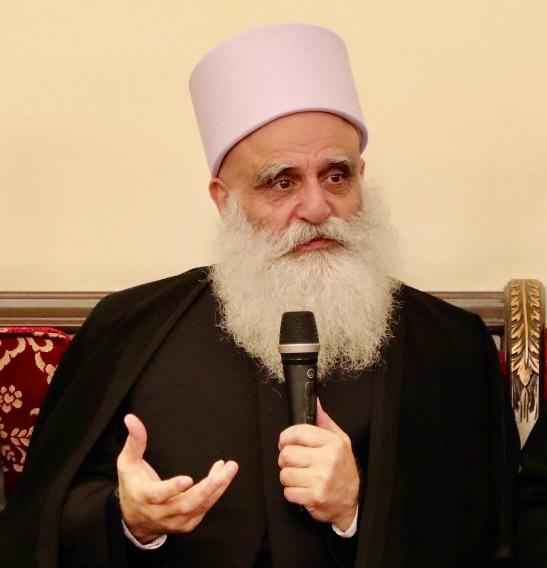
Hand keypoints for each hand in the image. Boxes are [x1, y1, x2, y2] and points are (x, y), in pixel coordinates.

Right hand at [117, 414, 237, 543]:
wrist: (134, 521)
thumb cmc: (131, 485)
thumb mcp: (127, 463)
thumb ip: (134, 441)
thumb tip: (131, 418)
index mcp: (144, 496)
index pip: (158, 495)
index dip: (172, 489)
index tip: (188, 479)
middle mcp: (160, 513)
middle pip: (187, 504)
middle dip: (208, 488)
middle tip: (225, 470)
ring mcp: (174, 521)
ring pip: (199, 506)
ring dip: (217, 488)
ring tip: (230, 468)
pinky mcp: (186, 524)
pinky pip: (204, 508)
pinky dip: (215, 493)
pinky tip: (222, 476)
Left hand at [278, 399, 358, 530]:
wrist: (351, 503)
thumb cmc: (343, 470)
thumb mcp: (340, 441)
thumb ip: (324, 421)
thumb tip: (315, 403)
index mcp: (333, 443)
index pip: (298, 433)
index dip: (286, 437)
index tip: (286, 442)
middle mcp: (328, 459)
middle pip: (287, 454)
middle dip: (286, 460)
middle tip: (295, 463)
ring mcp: (321, 479)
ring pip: (285, 474)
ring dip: (288, 477)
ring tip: (301, 477)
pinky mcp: (314, 497)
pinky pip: (288, 492)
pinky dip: (292, 493)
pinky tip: (304, 490)